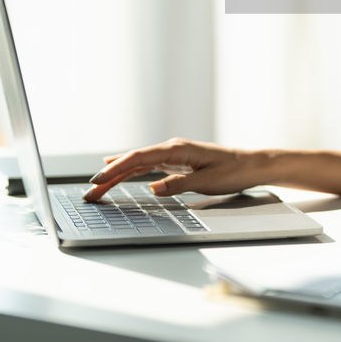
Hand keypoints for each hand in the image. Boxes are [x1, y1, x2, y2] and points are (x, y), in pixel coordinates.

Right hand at [82, 138, 261, 201]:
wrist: (251, 165)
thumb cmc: (233, 172)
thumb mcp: (207, 181)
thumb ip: (179, 185)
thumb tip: (153, 188)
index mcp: (177, 149)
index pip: (139, 158)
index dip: (116, 169)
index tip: (98, 180)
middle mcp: (172, 149)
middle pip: (133, 161)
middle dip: (109, 176)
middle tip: (89, 192)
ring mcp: (173, 155)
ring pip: (137, 164)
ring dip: (116, 176)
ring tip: (96, 188)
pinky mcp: (176, 162)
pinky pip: (146, 166)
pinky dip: (130, 170)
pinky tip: (117, 172)